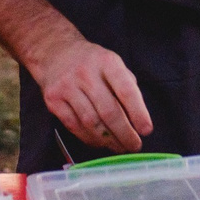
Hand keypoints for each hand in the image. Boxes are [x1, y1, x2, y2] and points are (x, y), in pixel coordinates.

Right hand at [33, 33, 152, 153]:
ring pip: (91, 122)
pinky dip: (89, 139)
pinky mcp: (53, 99)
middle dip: (124, 133)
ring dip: (108, 140)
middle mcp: (85, 73)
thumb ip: (127, 87)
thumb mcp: (113, 64)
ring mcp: (66, 86)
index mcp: (107, 62)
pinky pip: (74, 126)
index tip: (146, 130)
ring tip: (119, 147)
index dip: (138, 113)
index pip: (126, 90)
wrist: (55, 53)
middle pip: (108, 111)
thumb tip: (137, 120)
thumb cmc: (92, 63)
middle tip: (134, 145)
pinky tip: (100, 142)